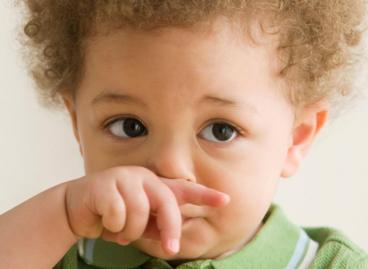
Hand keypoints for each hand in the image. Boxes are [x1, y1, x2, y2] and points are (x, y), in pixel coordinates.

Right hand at [64, 165, 228, 254]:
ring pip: (140, 213)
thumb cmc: (113, 218)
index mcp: (156, 187)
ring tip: (119, 230)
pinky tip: (105, 221)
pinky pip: (119, 214)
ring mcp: (125, 178)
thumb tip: (173, 243)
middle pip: (167, 204)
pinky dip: (112, 226)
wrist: (75, 210)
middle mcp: (145, 178)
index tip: (226, 200)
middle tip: (170, 249)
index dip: (206, 196)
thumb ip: (157, 228)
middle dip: (169, 229)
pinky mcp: (106, 183)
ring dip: (129, 231)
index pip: (185, 190)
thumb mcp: (140, 226)